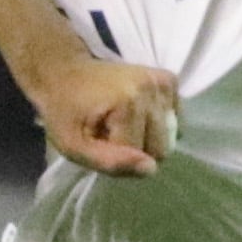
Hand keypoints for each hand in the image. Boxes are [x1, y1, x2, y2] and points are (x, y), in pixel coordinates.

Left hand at [32, 48, 179, 176]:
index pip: (140, 157)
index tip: (97, 141)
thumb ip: (109, 162)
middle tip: (111, 133)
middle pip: (161, 148)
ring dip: (146, 136)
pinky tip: (138, 114)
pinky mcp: (168, 79)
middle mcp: (151, 88)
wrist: (65, 72)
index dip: (117, 156)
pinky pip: (176, 119)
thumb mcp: (73, 146)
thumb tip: (151, 168)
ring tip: (122, 122)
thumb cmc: (65, 112)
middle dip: (136, 149)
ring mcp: (162, 81)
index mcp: (127, 103)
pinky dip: (158, 123)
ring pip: (170, 136)